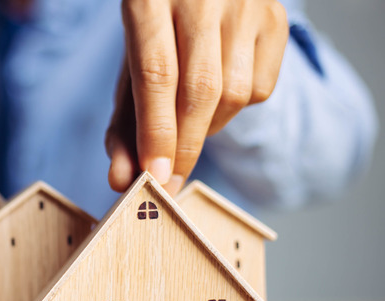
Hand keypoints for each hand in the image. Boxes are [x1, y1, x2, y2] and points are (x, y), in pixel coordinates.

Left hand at [106, 0, 288, 194]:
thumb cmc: (157, 32)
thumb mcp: (130, 66)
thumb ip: (124, 124)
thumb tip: (121, 180)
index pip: (157, 75)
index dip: (156, 132)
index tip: (152, 177)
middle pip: (199, 89)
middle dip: (183, 147)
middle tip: (167, 186)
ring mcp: (245, 4)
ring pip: (233, 94)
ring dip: (207, 128)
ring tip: (187, 123)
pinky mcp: (275, 18)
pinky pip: (259, 88)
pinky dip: (234, 109)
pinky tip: (217, 95)